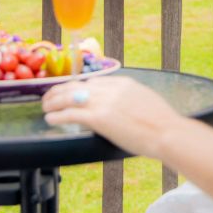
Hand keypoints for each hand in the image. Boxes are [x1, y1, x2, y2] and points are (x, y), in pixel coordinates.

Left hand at [42, 77, 180, 157]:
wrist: (166, 132)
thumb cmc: (161, 122)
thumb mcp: (145, 101)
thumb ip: (128, 100)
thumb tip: (120, 107)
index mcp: (124, 83)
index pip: (94, 81)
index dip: (78, 86)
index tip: (70, 91)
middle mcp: (112, 89)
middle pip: (79, 85)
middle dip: (61, 90)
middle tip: (50, 96)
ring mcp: (105, 102)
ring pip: (71, 97)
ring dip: (54, 101)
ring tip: (45, 106)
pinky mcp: (100, 118)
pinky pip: (72, 114)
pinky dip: (58, 115)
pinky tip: (50, 118)